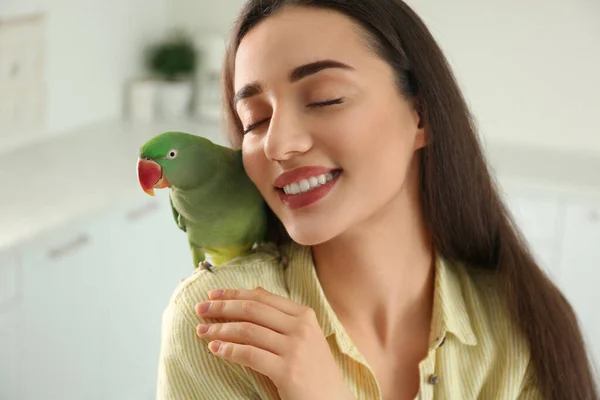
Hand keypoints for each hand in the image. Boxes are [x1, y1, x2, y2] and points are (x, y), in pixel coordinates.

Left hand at [195, 286, 354, 399]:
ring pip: (248, 330)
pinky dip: (229, 351)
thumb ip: (282, 315)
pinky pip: (250, 355)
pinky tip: (215, 349)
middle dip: (222, 307)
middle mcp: (301, 327)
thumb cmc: (314, 369)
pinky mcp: (287, 370)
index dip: (235, 294)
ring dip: (220, 329)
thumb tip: (255, 291)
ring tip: (202, 331)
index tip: (213, 294)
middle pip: (252, 309)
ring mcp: (295, 348)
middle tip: (200, 308)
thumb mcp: (304, 336)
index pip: (262, 297)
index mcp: (304, 315)